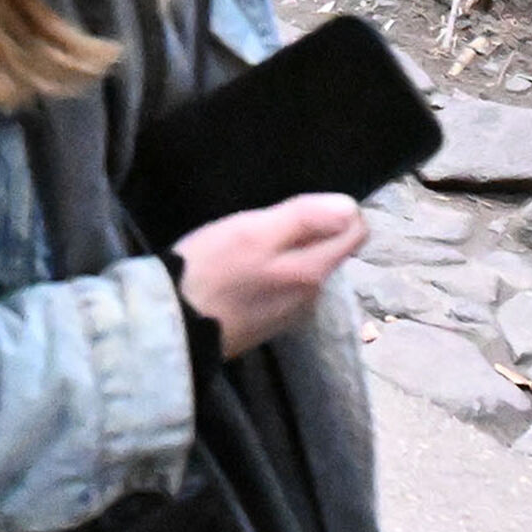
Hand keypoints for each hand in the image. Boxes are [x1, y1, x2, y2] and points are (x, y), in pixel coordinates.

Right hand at [171, 193, 365, 354]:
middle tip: (263, 224)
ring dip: (286, 253)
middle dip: (307, 232)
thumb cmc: (211, 269)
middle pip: (329, 251)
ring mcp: (292, 314)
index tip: (299, 205)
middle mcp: (313, 297)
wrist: (175, 325)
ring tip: (246, 248)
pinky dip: (271, 275)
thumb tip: (351, 207)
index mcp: (313, 272)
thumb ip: (304, 219)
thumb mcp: (253, 231)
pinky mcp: (270, 325)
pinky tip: (241, 273)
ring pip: (305, 269)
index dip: (337, 209)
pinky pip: (284, 288)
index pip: (356, 233)